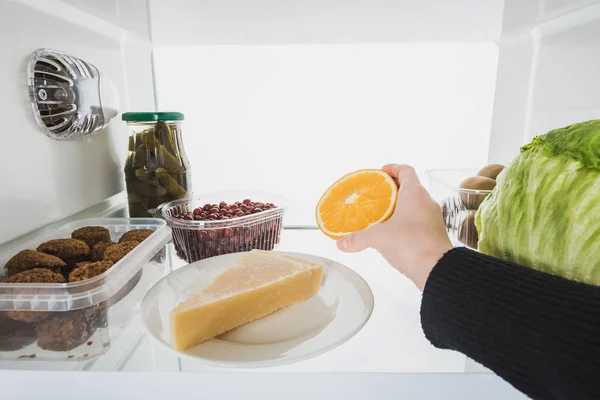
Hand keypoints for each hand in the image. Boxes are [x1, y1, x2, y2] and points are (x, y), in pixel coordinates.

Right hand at [337, 164, 452, 290]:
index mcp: (415, 194)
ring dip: (401, 207)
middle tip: (377, 194)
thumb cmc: (411, 243)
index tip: (382, 171)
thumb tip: (341, 244)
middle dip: (394, 189)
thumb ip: (358, 238)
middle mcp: (426, 202)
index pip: (406, 171)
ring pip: (416, 205)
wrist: (437, 269)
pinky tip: (393, 233)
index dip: (394, 168)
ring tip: (382, 214)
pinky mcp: (434, 234)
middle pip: (410, 188)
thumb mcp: (378, 238)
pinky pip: (419, 221)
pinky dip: (407, 222)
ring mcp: (432, 219)